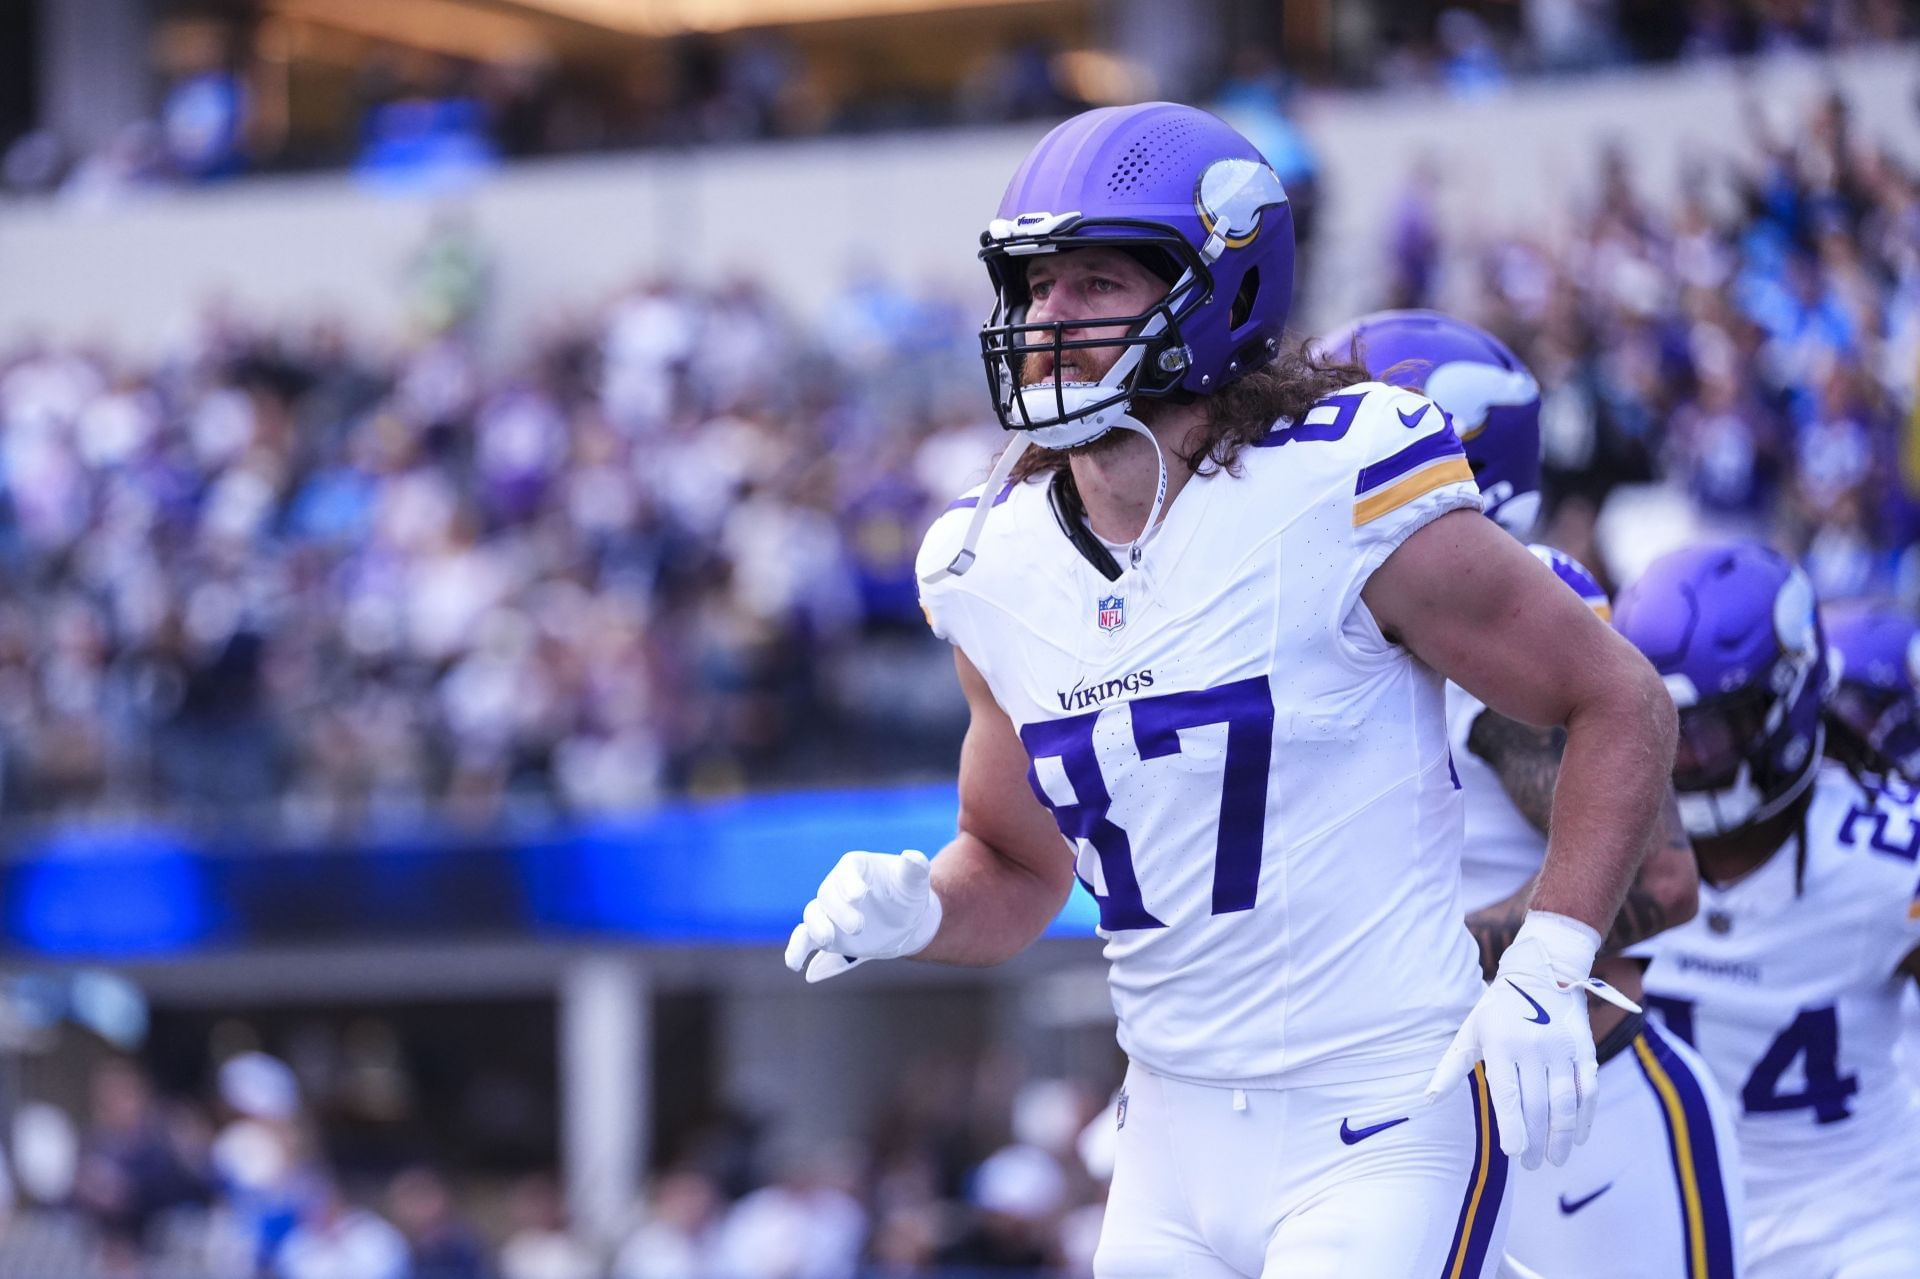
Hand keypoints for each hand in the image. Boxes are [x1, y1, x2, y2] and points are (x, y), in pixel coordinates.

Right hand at [784, 849, 943, 983]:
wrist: (904, 919)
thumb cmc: (907, 892)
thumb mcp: (915, 881)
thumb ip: (915, 868)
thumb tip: (912, 857)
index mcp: (857, 866)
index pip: (848, 870)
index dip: (850, 882)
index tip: (859, 895)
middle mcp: (837, 886)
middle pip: (828, 894)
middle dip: (839, 911)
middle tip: (859, 927)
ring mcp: (829, 911)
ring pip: (813, 914)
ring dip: (818, 927)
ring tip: (828, 940)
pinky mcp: (825, 933)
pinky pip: (804, 939)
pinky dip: (796, 949)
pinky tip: (794, 964)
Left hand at [1423, 911, 1639, 1169]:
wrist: (1543, 971)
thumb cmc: (1499, 1009)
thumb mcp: (1471, 1031)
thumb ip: (1451, 1067)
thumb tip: (1427, 1100)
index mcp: (1501, 1044)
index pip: (1507, 1094)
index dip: (1512, 1126)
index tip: (1513, 1153)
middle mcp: (1532, 1047)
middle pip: (1537, 1104)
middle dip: (1535, 1140)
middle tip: (1531, 1165)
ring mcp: (1561, 1048)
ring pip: (1565, 1101)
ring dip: (1562, 1136)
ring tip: (1555, 1160)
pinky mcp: (1584, 1048)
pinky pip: (1588, 1089)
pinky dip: (1585, 1117)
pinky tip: (1578, 1138)